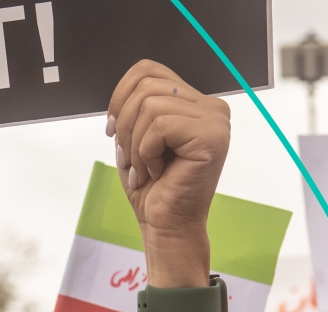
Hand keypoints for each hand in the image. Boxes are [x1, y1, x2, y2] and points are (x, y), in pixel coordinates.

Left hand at [107, 61, 230, 272]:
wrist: (166, 226)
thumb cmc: (152, 188)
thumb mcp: (136, 139)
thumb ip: (136, 108)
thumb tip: (123, 91)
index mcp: (194, 103)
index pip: (148, 70)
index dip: (119, 95)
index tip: (112, 130)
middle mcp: (211, 107)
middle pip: (146, 85)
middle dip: (124, 124)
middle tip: (131, 158)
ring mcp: (215, 121)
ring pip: (150, 106)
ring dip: (135, 144)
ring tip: (145, 169)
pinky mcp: (211, 137)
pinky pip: (159, 126)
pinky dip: (146, 153)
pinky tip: (158, 173)